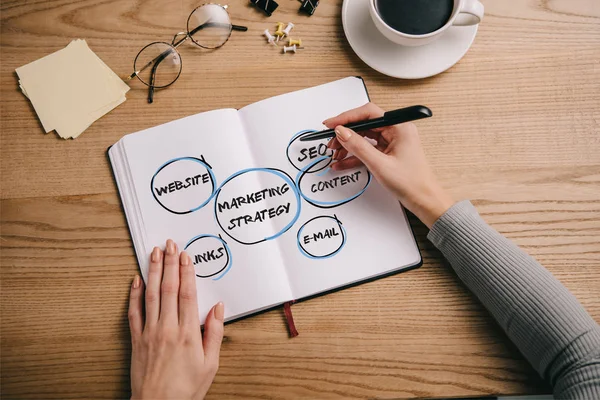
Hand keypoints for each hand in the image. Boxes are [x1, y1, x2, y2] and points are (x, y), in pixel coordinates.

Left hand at [128, 239, 223, 399]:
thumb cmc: (186, 389)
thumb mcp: (210, 364)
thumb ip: (214, 334)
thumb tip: (217, 308)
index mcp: (188, 333)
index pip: (187, 294)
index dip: (186, 272)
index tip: (186, 256)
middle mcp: (167, 328)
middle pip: (168, 289)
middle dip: (170, 264)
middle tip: (170, 245)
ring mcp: (149, 333)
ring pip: (151, 295)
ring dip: (153, 271)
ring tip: (154, 253)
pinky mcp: (136, 340)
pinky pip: (133, 313)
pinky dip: (134, 294)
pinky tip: (136, 280)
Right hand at [324, 103, 453, 227]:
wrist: (424, 200)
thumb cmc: (412, 183)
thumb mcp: (380, 164)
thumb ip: (358, 146)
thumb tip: (342, 132)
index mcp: (400, 127)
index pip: (368, 113)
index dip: (347, 117)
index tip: (331, 124)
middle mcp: (396, 131)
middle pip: (364, 125)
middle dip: (345, 133)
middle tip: (331, 142)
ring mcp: (392, 142)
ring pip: (364, 138)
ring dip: (348, 145)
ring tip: (335, 154)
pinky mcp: (388, 153)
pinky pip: (368, 150)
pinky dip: (354, 155)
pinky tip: (341, 162)